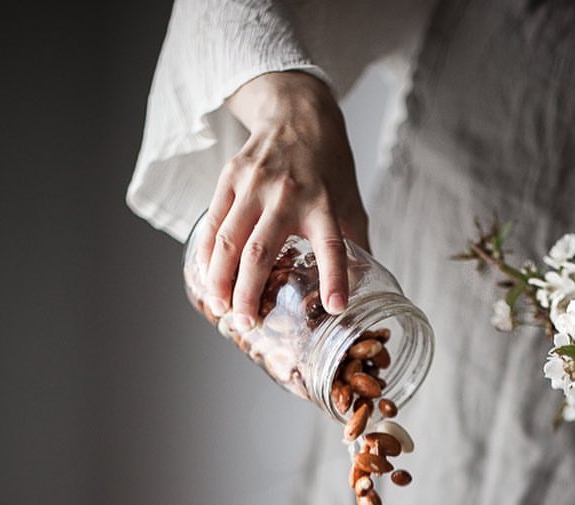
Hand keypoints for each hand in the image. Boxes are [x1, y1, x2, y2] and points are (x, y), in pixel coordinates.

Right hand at [199, 71, 369, 327]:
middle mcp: (287, 193)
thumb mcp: (351, 201)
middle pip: (261, 250)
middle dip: (250, 291)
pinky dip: (206, 253)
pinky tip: (205, 277)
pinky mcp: (230, 176)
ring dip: (220, 278)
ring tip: (221, 308)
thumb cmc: (328, 166)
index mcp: (324, 203)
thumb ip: (356, 244)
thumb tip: (369, 291)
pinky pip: (213, 221)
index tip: (336, 307)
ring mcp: (254, 184)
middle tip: (247, 323)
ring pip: (228, 239)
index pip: (332, 244)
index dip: (335, 277)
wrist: (297, 112)